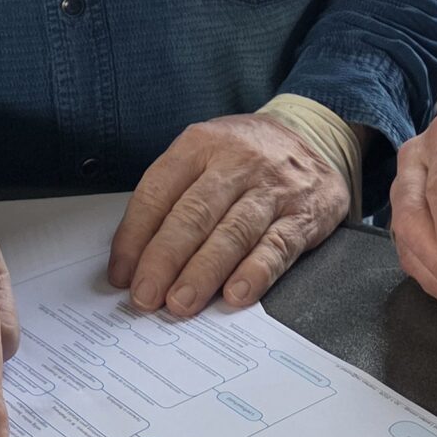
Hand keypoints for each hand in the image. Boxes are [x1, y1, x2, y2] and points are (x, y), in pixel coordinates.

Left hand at [108, 114, 348, 315]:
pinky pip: (278, 246)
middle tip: (146, 296)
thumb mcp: (204, 153)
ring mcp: (273, 188)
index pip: (158, 192)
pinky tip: (236, 294)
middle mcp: (237, 162)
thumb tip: (134, 258)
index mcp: (201, 144)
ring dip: (203, 272)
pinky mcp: (304, 214)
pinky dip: (256, 273)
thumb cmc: (244, 154)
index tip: (122, 274)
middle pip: (194, 214)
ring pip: (233, 232)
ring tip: (181, 302)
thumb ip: (171, 197)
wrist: (315, 135)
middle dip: (165, 259)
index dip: (135, 236)